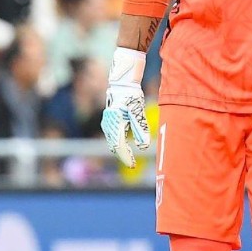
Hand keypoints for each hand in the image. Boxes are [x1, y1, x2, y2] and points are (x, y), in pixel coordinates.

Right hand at [101, 47, 150, 167]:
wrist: (122, 85)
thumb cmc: (132, 96)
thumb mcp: (138, 112)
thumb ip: (141, 128)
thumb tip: (144, 147)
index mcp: (115, 122)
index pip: (119, 145)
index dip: (126, 156)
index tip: (132, 165)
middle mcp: (108, 124)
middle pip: (114, 146)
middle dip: (123, 156)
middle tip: (133, 165)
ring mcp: (107, 124)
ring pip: (113, 142)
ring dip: (121, 151)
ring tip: (131, 159)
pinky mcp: (109, 123)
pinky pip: (113, 138)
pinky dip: (120, 145)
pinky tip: (128, 149)